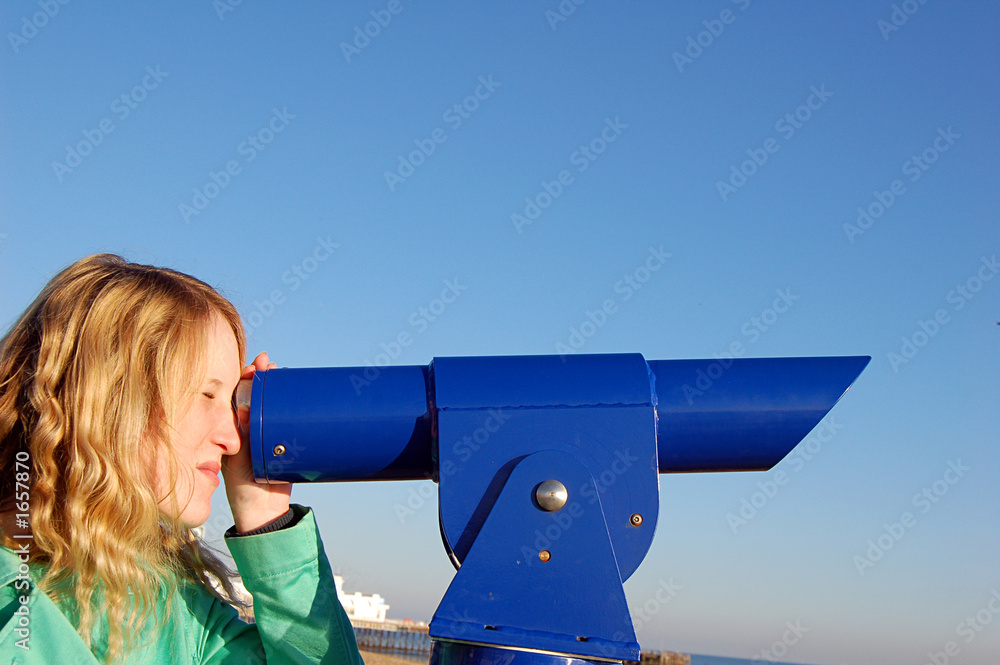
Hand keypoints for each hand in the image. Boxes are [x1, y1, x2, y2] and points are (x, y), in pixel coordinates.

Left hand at [223, 351, 291, 532]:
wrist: (264, 513)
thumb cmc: (244, 491)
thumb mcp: (240, 464)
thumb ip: (243, 439)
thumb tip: (242, 408)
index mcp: (234, 433)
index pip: (238, 399)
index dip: (244, 381)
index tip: (253, 366)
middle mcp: (250, 431)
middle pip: (256, 397)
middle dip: (262, 377)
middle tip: (268, 362)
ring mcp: (268, 436)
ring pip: (272, 405)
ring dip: (277, 387)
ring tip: (281, 370)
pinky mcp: (284, 445)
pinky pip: (287, 421)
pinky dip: (292, 406)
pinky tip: (298, 393)